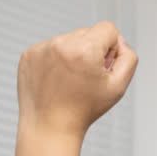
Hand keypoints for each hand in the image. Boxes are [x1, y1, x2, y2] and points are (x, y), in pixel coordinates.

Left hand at [16, 21, 137, 137]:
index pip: (108, 29)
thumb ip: (128, 58)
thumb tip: (119, 42)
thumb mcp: (118, 86)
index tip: (103, 67)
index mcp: (84, 50)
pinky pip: (51, 47)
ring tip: (70, 81)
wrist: (50, 126)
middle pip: (88, 33)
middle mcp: (61, 44)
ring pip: (69, 40)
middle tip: (86, 77)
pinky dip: (56, 61)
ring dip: (74, 55)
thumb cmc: (84, 109)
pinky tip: (56, 80)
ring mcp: (41, 48)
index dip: (112, 48)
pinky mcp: (28, 55)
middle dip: (92, 51)